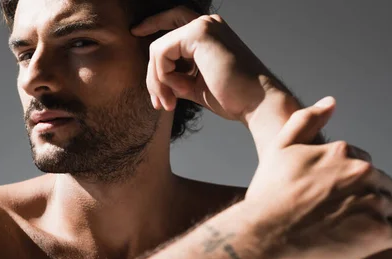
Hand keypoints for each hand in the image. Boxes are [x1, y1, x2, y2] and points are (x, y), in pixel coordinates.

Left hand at [131, 6, 275, 120]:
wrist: (255, 104)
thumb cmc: (232, 98)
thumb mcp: (196, 86)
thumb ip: (176, 77)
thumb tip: (155, 81)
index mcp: (210, 33)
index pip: (173, 21)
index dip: (152, 24)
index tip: (135, 32)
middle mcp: (207, 24)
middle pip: (161, 42)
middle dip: (153, 75)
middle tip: (159, 103)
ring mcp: (203, 26)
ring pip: (158, 50)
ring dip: (158, 81)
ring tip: (172, 102)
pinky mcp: (198, 34)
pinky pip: (161, 54)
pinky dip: (164, 77)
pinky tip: (179, 92)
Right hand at [245, 97, 391, 258]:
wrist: (263, 238)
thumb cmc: (268, 197)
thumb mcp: (278, 148)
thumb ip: (306, 120)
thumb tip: (331, 102)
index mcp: (343, 152)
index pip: (366, 166)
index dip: (351, 184)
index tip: (334, 200)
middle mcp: (362, 173)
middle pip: (384, 186)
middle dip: (369, 200)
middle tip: (344, 220)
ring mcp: (372, 203)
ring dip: (380, 220)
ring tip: (355, 235)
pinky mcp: (378, 233)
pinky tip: (373, 245)